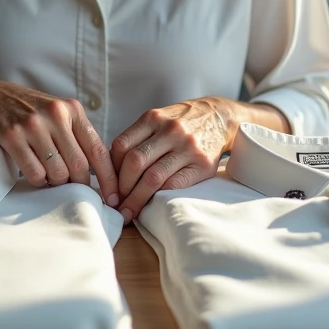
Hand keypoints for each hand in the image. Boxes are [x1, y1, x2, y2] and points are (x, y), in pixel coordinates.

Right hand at [0, 80, 119, 206]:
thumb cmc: (33, 111)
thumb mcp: (61, 114)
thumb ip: (80, 136)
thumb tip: (103, 173)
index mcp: (73, 110)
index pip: (98, 150)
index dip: (108, 178)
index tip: (114, 198)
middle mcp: (56, 115)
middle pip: (79, 166)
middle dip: (80, 184)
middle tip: (76, 190)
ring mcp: (33, 125)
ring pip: (57, 173)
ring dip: (56, 183)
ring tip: (51, 177)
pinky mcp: (13, 136)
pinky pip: (34, 173)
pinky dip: (38, 181)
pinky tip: (35, 173)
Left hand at [110, 98, 237, 223]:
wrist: (218, 117)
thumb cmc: (180, 123)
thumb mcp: (157, 120)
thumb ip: (137, 139)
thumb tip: (111, 171)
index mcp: (153, 118)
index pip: (121, 146)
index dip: (111, 170)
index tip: (109, 187)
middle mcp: (170, 130)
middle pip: (135, 162)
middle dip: (122, 188)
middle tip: (117, 204)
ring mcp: (187, 147)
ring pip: (153, 177)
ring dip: (137, 198)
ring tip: (130, 210)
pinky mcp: (202, 164)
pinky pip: (174, 185)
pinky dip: (159, 197)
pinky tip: (152, 203)